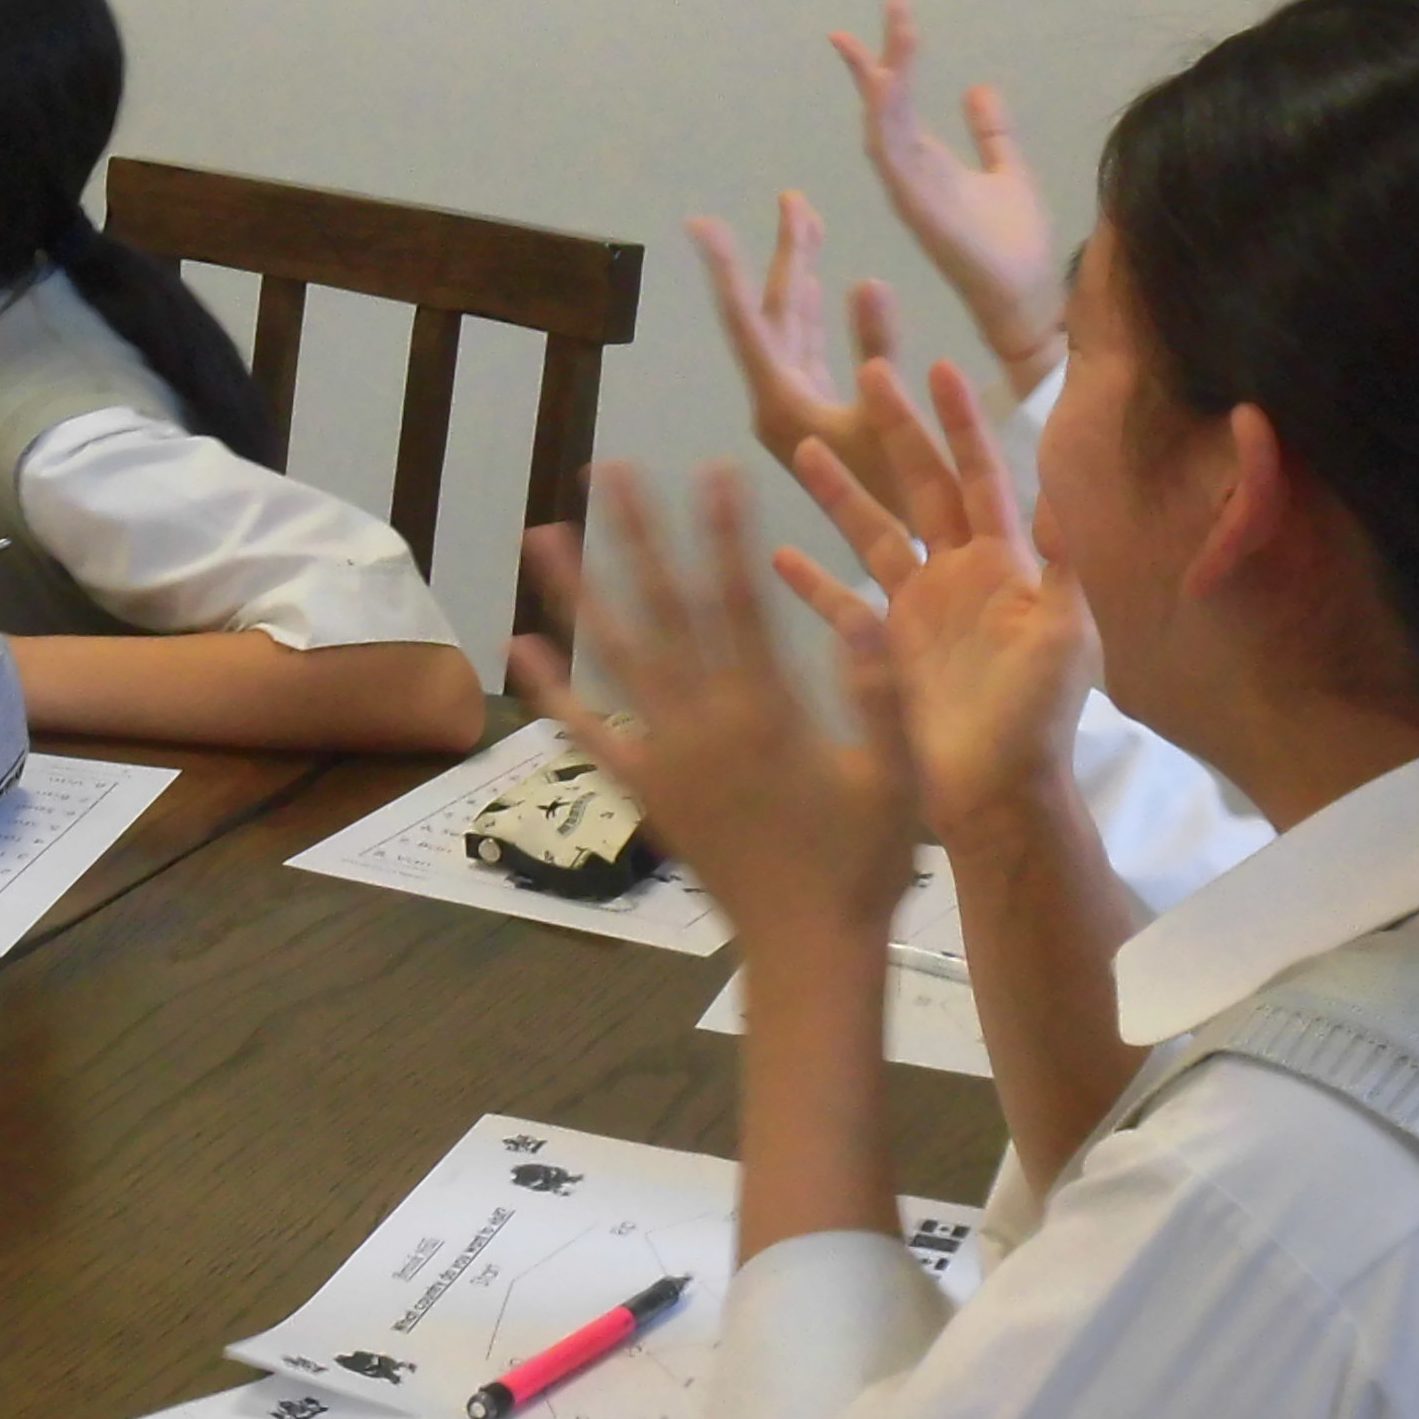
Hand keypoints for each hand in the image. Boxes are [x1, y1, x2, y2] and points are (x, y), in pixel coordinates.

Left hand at [516, 463, 917, 958]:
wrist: (806, 949)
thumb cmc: (864, 864)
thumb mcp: (898, 776)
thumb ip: (880, 694)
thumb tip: (863, 613)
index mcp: (769, 710)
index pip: (740, 600)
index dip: (725, 531)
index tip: (713, 469)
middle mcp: (705, 723)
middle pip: (664, 610)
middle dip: (635, 537)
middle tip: (607, 472)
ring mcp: (666, 757)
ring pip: (614, 658)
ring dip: (576, 595)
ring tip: (542, 536)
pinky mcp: (646, 793)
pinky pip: (589, 734)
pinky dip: (554, 691)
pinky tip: (520, 648)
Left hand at [690, 193, 910, 509]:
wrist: (905, 560)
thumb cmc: (898, 499)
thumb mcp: (892, 418)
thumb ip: (878, 347)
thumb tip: (865, 280)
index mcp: (781, 405)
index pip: (748, 323)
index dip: (728, 270)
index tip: (701, 225)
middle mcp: (777, 403)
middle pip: (774, 316)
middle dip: (786, 257)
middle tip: (792, 199)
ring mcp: (795, 409)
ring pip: (792, 330)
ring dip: (802, 277)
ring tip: (807, 222)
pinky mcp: (816, 414)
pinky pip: (809, 349)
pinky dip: (818, 313)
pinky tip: (825, 285)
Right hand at [774, 358, 1100, 843]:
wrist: (999, 795)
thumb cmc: (1038, 719)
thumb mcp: (1066, 637)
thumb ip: (1064, 564)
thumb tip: (1059, 490)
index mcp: (1005, 565)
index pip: (982, 476)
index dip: (960, 424)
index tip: (936, 369)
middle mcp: (960, 576)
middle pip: (923, 487)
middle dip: (897, 432)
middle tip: (868, 373)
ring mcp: (919, 611)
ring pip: (873, 532)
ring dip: (840, 490)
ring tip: (804, 446)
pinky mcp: (886, 649)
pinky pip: (841, 604)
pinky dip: (811, 582)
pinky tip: (776, 556)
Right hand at [834, 3, 1063, 390]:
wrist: (1027, 301)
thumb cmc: (1016, 249)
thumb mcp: (1008, 174)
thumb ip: (993, 134)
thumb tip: (979, 88)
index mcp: (929, 165)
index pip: (899, 106)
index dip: (889, 63)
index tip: (888, 18)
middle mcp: (911, 175)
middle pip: (882, 109)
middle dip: (877, 61)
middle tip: (882, 15)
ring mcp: (909, 190)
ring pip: (882, 126)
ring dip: (882, 82)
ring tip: (892, 41)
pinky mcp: (916, 206)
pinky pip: (891, 155)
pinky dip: (885, 119)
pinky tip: (888, 86)